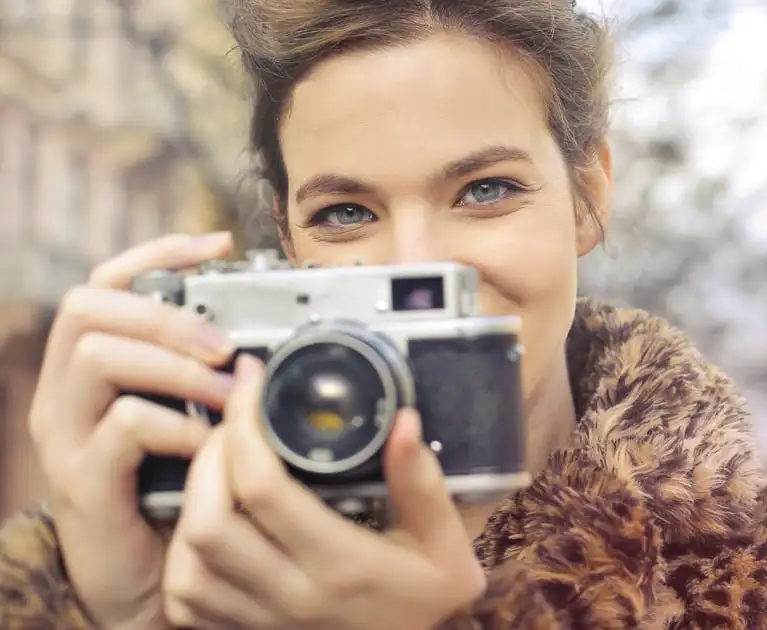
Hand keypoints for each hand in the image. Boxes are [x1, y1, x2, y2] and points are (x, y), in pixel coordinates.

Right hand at [27, 233, 237, 628]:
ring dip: (177, 367)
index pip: (104, 282)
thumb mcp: (186, 420)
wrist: (141, 581)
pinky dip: (175, 424)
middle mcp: (64, 392)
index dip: (157, 252)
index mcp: (89, 367)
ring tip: (229, 394)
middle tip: (225, 344)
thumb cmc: (171, 493)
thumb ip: (202, 376)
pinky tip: (207, 443)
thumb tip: (258, 331)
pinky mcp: (82, 480)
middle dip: (166, 314)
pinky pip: (122, 424)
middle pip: (90, 307)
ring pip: (100, 356)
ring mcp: (66, 435)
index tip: (216, 244)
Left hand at [162, 355, 485, 629]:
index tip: (254, 381)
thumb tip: (402, 420)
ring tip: (218, 461)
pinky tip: (209, 518)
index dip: (246, 426)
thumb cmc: (426, 598)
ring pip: (187, 561)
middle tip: (233, 418)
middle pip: (208, 521)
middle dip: (207, 456)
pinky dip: (184, 552)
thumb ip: (423, 483)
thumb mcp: (446, 544)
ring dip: (191, 502)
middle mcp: (291, 595)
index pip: (264, 490)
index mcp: (341, 564)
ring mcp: (260, 621)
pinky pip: (185, 595)